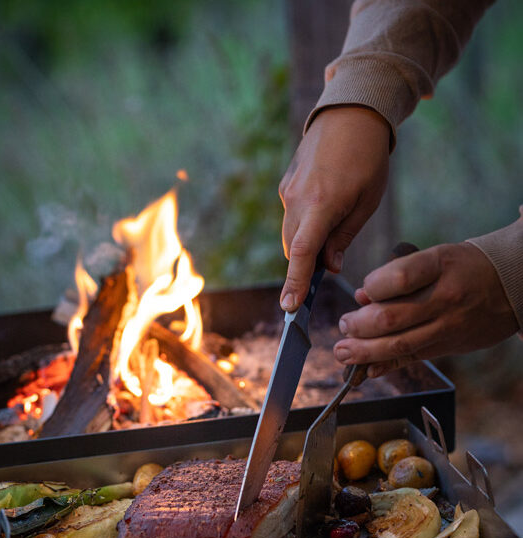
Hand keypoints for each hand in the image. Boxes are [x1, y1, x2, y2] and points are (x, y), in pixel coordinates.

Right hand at [279, 105, 389, 310]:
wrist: (350, 113)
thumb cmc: (367, 158)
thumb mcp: (366, 202)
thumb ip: (343, 237)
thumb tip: (329, 267)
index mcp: (321, 205)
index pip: (302, 254)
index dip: (295, 283)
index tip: (289, 307)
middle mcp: (297, 200)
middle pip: (293, 249)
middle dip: (305, 265)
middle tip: (327, 268)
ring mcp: (288, 191)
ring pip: (291, 234)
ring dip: (306, 244)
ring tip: (333, 229)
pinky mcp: (286, 184)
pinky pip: (291, 215)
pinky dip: (304, 225)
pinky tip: (325, 208)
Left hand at [333, 242, 518, 375]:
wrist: (512, 283)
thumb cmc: (464, 266)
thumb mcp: (434, 256)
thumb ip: (397, 274)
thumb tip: (361, 297)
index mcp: (439, 265)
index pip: (395, 280)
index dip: (370, 288)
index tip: (362, 291)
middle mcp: (444, 297)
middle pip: (390, 319)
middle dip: (357, 326)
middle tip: (343, 325)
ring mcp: (447, 325)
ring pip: (398, 345)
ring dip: (363, 351)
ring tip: (343, 351)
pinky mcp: (449, 346)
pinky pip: (412, 359)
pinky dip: (386, 366)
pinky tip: (367, 370)